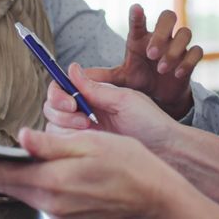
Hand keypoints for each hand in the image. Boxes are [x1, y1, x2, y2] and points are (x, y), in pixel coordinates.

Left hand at [0, 128, 218, 218]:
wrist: (158, 200)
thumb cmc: (132, 166)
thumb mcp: (93, 144)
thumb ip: (53, 143)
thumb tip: (19, 138)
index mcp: (52, 182)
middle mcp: (50, 203)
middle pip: (1, 185)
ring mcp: (58, 212)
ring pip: (17, 191)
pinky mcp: (67, 215)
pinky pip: (34, 197)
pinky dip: (19, 183)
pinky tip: (15, 172)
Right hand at [44, 63, 177, 152]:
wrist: (165, 150)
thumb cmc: (150, 122)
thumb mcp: (124, 100)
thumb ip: (96, 88)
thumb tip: (72, 68)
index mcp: (95, 96)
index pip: (63, 88)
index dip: (59, 92)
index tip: (71, 101)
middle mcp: (86, 112)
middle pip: (52, 107)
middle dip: (60, 110)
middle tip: (82, 119)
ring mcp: (84, 133)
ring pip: (53, 125)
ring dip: (64, 126)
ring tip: (88, 129)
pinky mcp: (86, 150)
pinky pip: (62, 145)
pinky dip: (67, 142)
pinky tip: (87, 142)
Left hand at [90, 4, 202, 118]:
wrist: (161, 96)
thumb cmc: (140, 80)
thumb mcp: (121, 79)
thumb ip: (101, 76)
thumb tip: (73, 74)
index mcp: (141, 38)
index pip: (139, 21)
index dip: (138, 14)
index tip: (136, 8)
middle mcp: (162, 37)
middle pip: (169, 16)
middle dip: (162, 32)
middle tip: (151, 52)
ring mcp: (178, 46)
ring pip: (185, 33)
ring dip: (174, 50)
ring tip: (162, 68)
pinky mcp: (190, 59)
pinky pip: (197, 51)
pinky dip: (187, 61)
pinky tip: (177, 74)